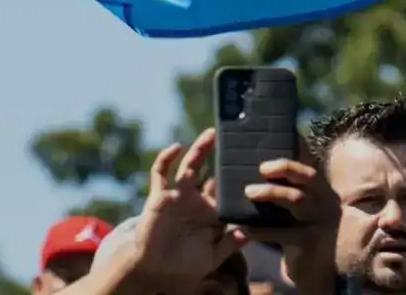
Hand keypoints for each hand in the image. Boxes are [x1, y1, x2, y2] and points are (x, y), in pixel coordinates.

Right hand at [130, 129, 245, 285]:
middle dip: (222, 154)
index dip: (238, 176)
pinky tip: (176, 147)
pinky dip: (166, 157)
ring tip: (212, 133)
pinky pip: (161, 172)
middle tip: (236, 137)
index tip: (252, 162)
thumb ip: (229, 245)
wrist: (153, 271)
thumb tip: (248, 231)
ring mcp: (178, 194)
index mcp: (212, 211)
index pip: (228, 188)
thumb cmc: (184, 266)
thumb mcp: (211, 258)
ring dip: (200, 148)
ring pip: (190, 165)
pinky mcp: (160, 195)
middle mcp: (197, 198)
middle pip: (212, 170)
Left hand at [244, 138, 340, 294]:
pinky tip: (243, 228)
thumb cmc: (311, 230)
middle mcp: (323, 200)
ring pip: (296, 200)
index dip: (299, 147)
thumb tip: (273, 158)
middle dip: (285, 167)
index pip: (310, 161)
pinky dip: (260, 230)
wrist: (328, 267)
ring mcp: (317, 220)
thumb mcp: (311, 206)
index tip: (286, 133)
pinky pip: (281, 233)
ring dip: (271, 193)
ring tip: (248, 192)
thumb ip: (297, 187)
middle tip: (262, 166)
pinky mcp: (307, 242)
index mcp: (322, 188)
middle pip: (308, 176)